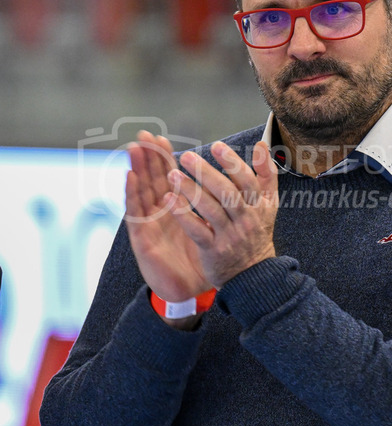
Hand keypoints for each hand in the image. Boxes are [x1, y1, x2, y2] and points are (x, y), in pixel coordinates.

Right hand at [125, 131, 210, 302]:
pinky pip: (137, 213)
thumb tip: (228, 182)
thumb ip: (215, 204)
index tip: (161, 139)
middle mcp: (162, 213)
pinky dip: (132, 194)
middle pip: (153, 180)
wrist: (191, 289)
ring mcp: (151, 225)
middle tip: (143, 136)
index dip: (164, 159)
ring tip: (134, 149)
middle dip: (148, 158)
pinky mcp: (143, 239)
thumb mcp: (211, 226)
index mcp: (178, 208)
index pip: (169, 178)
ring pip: (142, 191)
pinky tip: (130, 178)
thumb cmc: (200, 255)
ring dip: (138, 169)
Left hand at [165, 140, 277, 289]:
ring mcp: (229, 235)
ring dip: (190, 190)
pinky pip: (197, 230)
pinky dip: (183, 215)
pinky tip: (169, 200)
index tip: (217, 146)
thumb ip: (266, 174)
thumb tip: (261, 145)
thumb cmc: (256, 232)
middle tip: (187, 157)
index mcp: (258, 205)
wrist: (254, 274)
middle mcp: (245, 219)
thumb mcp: (268, 204)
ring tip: (172, 174)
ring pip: (210, 209)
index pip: (248, 181)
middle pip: (228, 193)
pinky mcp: (213, 250)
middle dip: (207, 173)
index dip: (233, 163)